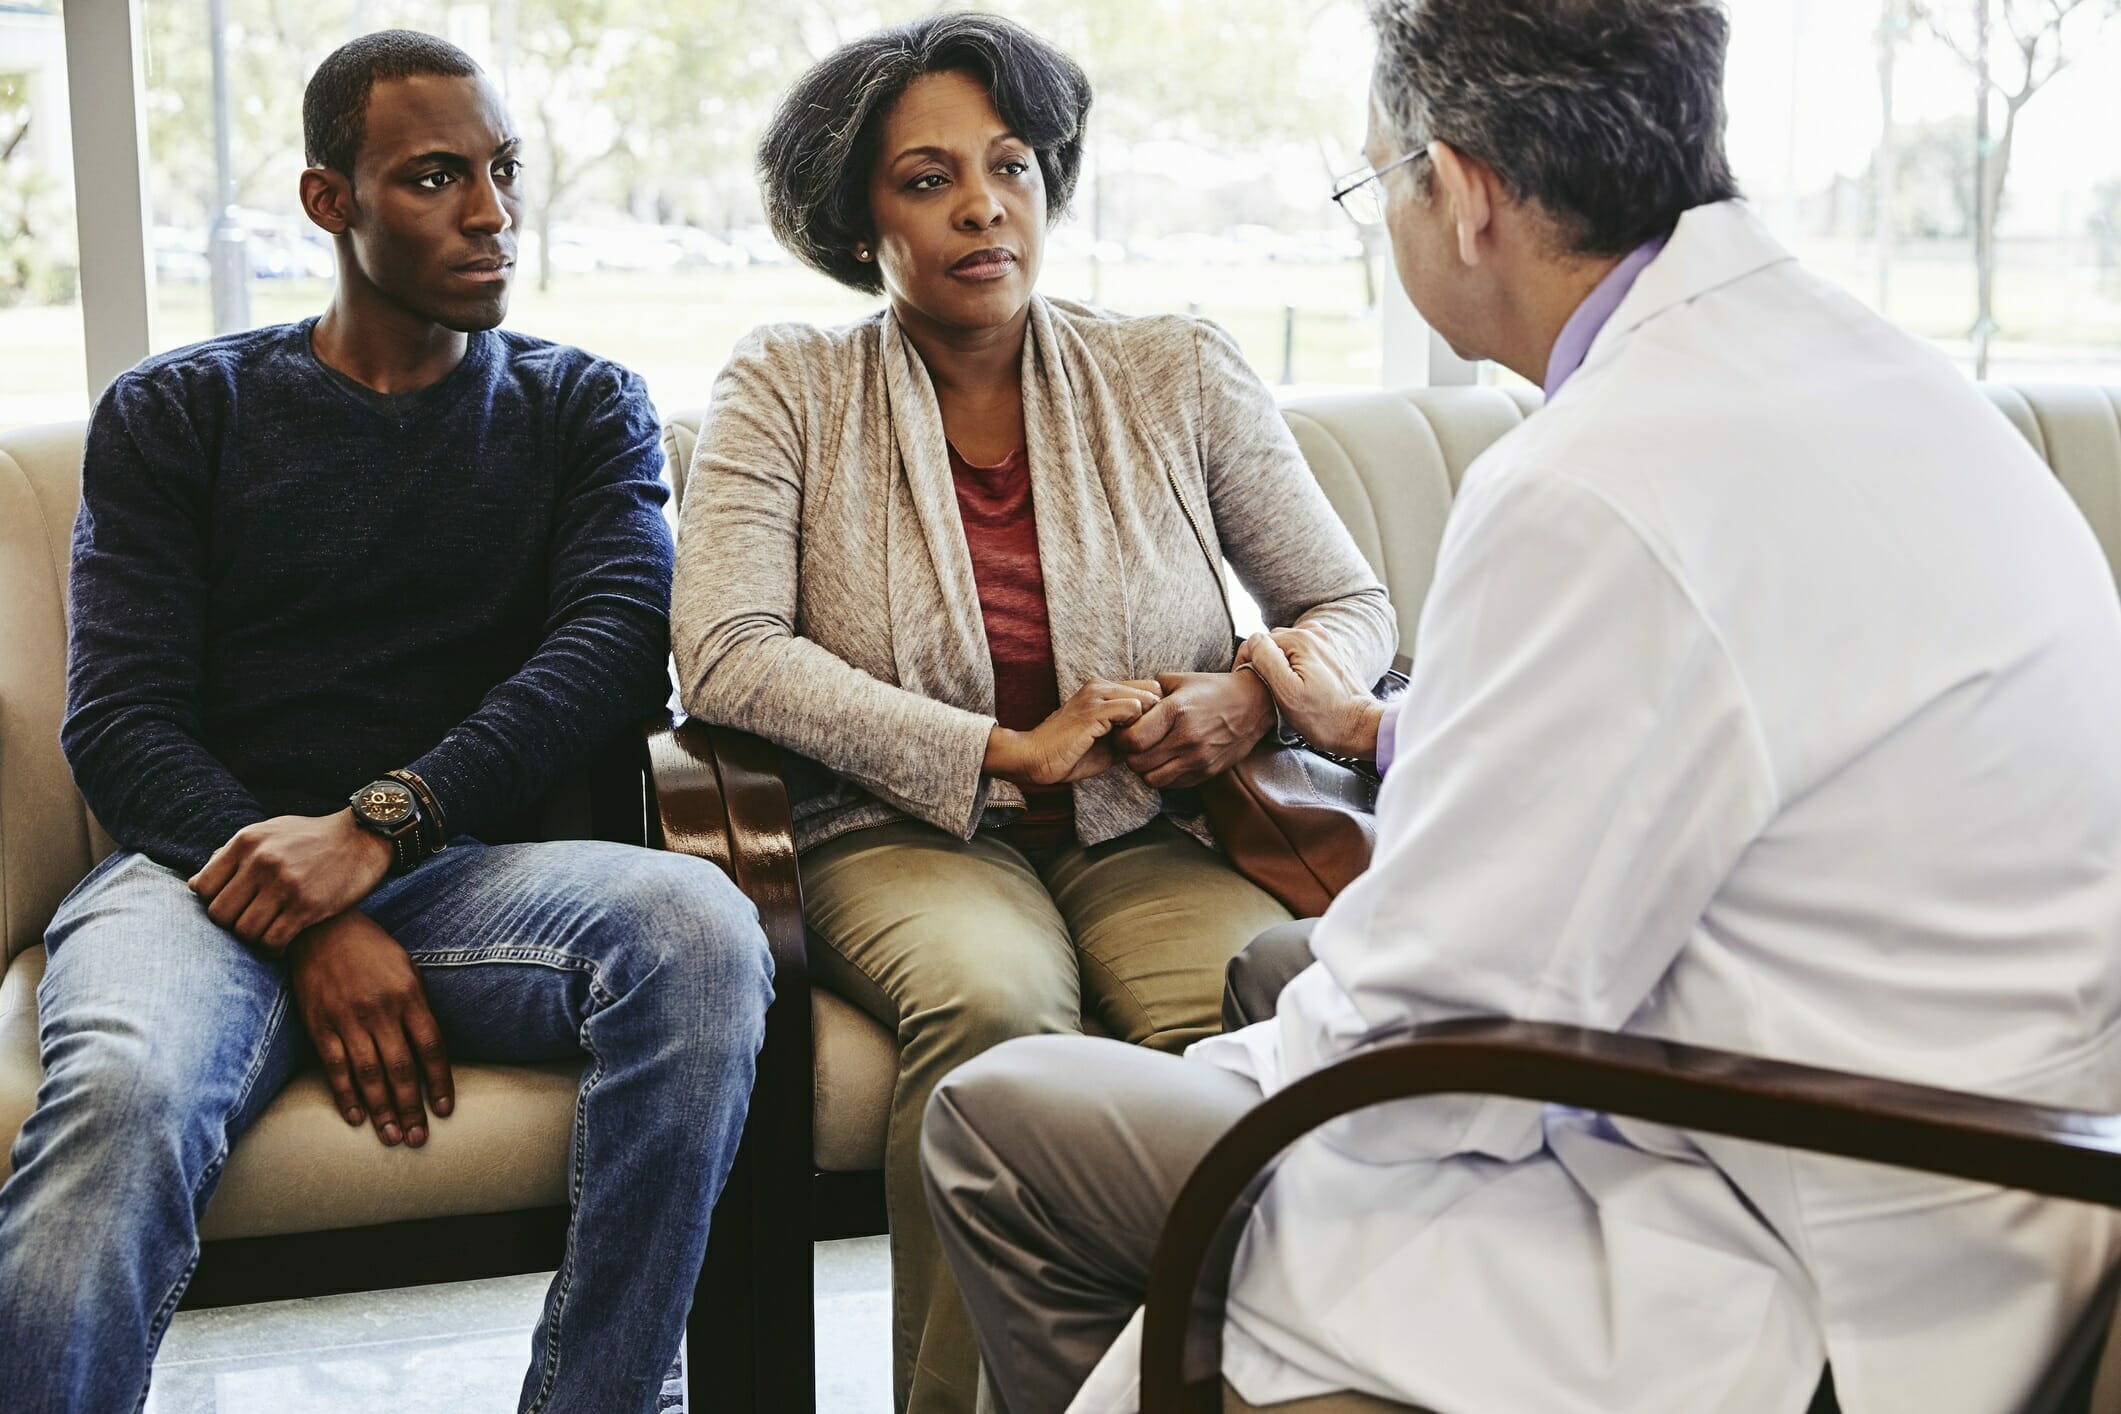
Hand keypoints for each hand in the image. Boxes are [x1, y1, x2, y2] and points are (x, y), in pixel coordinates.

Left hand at [189, 810, 393, 953]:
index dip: (214, 903)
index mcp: (247, 842)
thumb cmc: (312, 837)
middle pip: (220, 914)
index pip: (203, 888)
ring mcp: (285, 884)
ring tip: (267, 933)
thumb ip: (233, 855)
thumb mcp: (270, 832)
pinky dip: (273, 949)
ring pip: (245, 931)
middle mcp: (262, 861)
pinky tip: (282, 943)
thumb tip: (195, 886)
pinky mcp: (308, 906)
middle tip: (249, 924)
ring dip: (254, 939)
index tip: (233, 906)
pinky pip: (273, 941)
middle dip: (231, 925)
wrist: (364, 836)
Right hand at [288, 910, 453, 1148]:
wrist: (322, 927)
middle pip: (401, 1069)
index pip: (431, 1048)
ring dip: (381, 1110)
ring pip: (369, 1074)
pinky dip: (345, 1095)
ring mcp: (347, 1019)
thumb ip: (419, 1008)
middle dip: (411, 1108)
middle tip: (418, 1139)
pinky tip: (356, 1118)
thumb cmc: (372, 950)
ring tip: (392, 1137)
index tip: (444, 1111)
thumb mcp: (408, 970)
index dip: (439, 1083)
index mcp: (409, 995)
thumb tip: (429, 1051)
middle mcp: (380, 1010)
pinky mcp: (319, 1024)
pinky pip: (334, 1067)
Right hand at [986, 679, 1162, 787]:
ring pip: (1145, 697)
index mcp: (1102, 689)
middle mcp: (1099, 685)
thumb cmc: (1070, 754)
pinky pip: (1133, 708)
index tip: (1156, 733)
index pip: (1147, 688)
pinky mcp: (1093, 710)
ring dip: (1150, 722)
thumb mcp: (1108, 743)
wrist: (1035, 758)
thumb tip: (1158, 737)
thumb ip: (1130, 733)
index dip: (1157, 711)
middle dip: (1159, 715)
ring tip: (1142, 744)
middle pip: (1152, 689)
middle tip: (1154, 740)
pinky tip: (1129, 745)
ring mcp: (1096, 695)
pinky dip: (1138, 728)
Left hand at [1111, 670, 1276, 788]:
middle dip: (1129, 755)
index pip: (1133, 740)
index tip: (1124, 731)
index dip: (1121, 738)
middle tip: (1134, 744)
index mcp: (1176, 711)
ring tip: (1150, 754)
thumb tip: (1126, 701)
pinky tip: (1167, 760)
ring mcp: (1198, 758)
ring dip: (1145, 769)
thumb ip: (1150, 691)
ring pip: (1152, 779)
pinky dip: (1163, 775)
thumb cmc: (1213, 690)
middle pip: (1138, 763)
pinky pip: (1172, 784)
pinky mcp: (1206, 772)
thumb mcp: (1180, 680)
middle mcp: (1187, 738)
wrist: (1254, 705)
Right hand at [1238, 628, 1384, 759]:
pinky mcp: (1337, 653)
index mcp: (1301, 639)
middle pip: (1275, 642)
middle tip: (1271, 691)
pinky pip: (1308, 652)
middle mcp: (1316, 634)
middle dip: (1268, 662)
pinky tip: (1305, 684)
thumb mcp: (1286, 693)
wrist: (1361, 726)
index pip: (1258, 641)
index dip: (1250, 663)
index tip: (1254, 686)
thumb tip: (1254, 642)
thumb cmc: (1324, 717)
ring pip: (1290, 647)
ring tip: (1288, 688)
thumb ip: (1266, 660)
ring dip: (1284, 663)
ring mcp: (1329, 642)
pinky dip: (1301, 664)